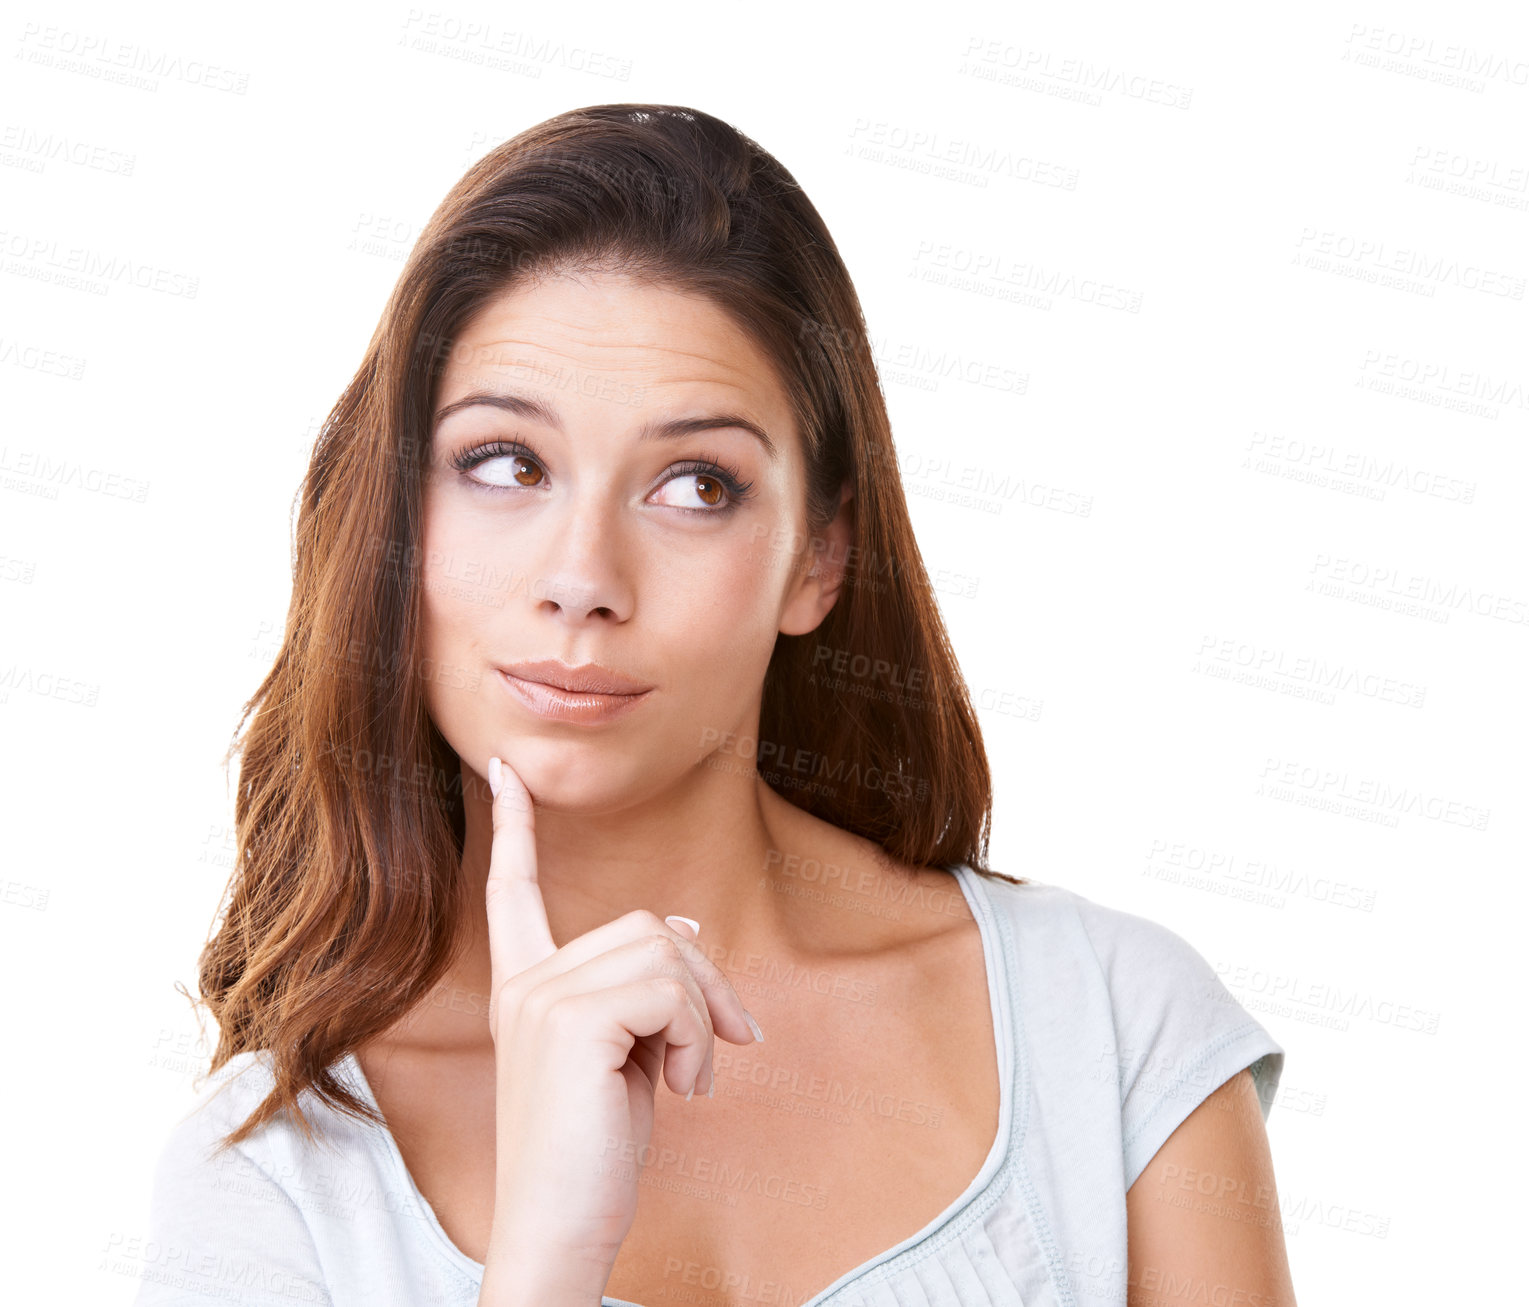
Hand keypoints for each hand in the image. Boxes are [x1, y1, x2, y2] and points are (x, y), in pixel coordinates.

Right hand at [475, 754, 760, 1304]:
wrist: (560, 1228)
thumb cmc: (593, 1152)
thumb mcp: (625, 1057)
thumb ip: (640, 990)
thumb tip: (682, 925)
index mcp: (525, 987)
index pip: (514, 890)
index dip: (512, 829)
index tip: (505, 772)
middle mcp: (525, 983)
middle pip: (645, 927)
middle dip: (704, 983)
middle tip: (723, 1046)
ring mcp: (542, 997)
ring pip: (665, 954)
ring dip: (703, 1018)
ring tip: (688, 1078)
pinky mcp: (571, 1019)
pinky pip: (672, 990)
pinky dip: (699, 1039)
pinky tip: (681, 1087)